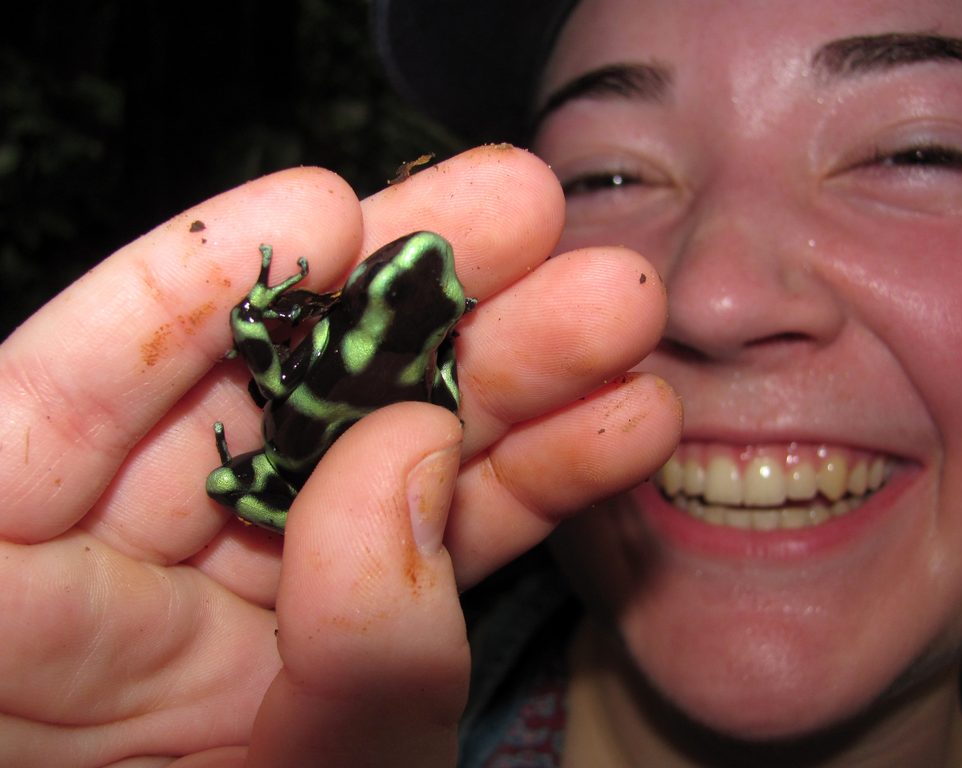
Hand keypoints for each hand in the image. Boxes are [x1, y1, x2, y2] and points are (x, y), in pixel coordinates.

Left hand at [0, 145, 681, 765]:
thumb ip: (349, 649)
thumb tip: (414, 453)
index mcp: (16, 628)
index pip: (63, 411)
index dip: (186, 291)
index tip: (329, 207)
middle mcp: (121, 605)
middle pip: (257, 404)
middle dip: (406, 297)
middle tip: (526, 211)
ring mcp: (243, 622)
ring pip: (377, 458)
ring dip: (511, 377)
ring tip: (617, 305)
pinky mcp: (345, 648)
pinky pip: (443, 545)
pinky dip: (536, 487)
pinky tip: (624, 425)